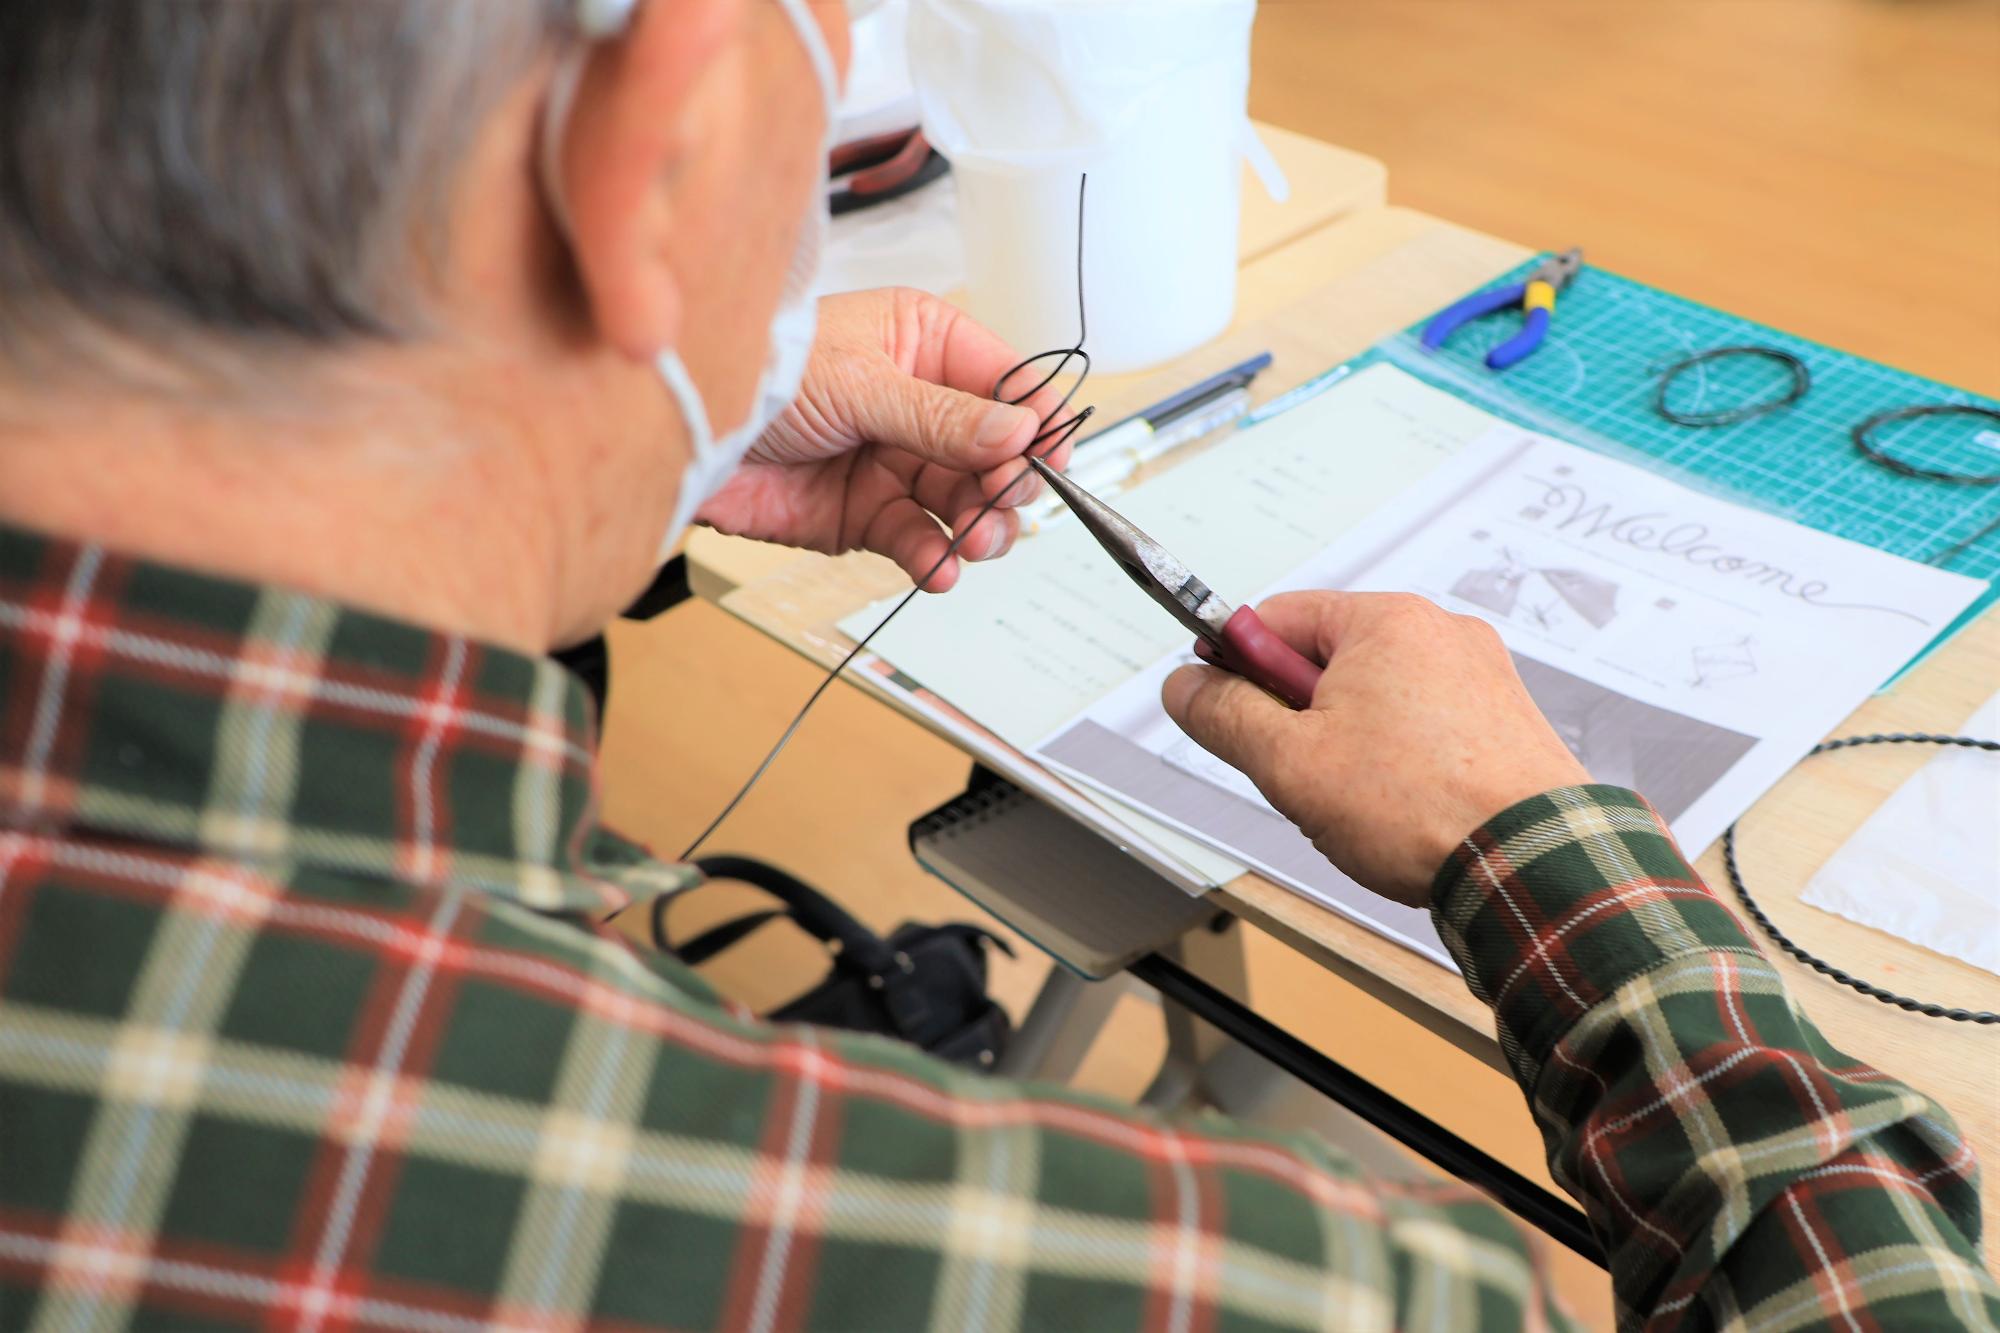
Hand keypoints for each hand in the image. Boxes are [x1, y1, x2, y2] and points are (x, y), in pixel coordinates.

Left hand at [694, 288, 1075, 591]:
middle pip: (999, 454)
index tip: (1052, 457)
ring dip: (981, 527)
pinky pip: (920, 540)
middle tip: (1001, 501)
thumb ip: (944, 417)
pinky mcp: (867, 516)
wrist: (688, 429)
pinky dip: (935, 558)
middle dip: (1009, 483)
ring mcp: (896, 463)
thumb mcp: (861, 383)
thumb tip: (1019, 432)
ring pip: (968, 504)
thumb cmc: (759, 370)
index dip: (1037, 422)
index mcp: (925, 344)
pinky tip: (940, 567)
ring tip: (976, 541)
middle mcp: (920, 405)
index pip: (1008, 384)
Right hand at [1162, 592, 1589, 906]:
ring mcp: (1479, 675)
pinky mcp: (1503, 720)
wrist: (1533, 863)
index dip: (1235, 663)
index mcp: (1385, 621)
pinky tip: (1400, 807)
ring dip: (1348, 743)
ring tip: (1357, 801)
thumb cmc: (1424, 807)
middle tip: (1295, 770)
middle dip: (1298, 716)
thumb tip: (1185, 689)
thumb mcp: (1290, 763)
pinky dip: (1399, 760)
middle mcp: (1440, 633)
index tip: (1219, 704)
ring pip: (1375, 698)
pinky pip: (1423, 725)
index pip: (1276, 617)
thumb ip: (1225, 717)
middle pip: (1326, 659)